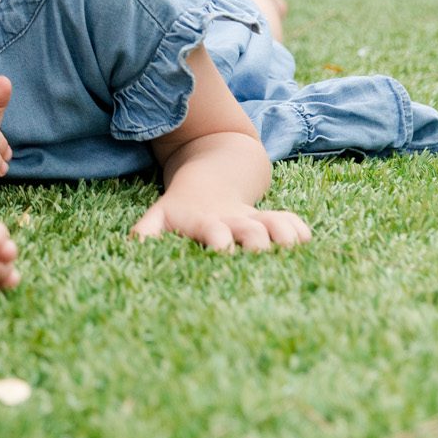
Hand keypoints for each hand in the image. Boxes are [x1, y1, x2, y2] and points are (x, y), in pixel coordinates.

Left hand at [130, 197, 311, 251]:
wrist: (210, 178)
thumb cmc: (181, 209)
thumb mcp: (160, 216)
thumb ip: (146, 231)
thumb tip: (132, 247)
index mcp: (207, 224)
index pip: (215, 232)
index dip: (220, 241)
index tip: (223, 253)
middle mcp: (235, 222)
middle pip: (254, 232)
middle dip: (259, 245)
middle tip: (262, 259)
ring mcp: (256, 220)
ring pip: (278, 224)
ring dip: (287, 237)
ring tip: (293, 252)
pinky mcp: (274, 220)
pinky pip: (293, 221)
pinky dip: (301, 231)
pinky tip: (305, 244)